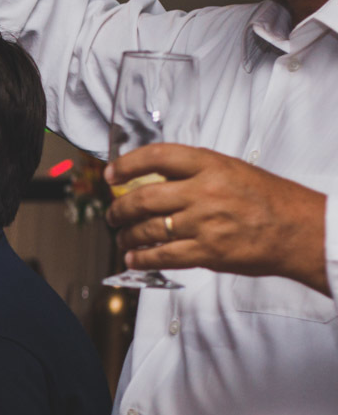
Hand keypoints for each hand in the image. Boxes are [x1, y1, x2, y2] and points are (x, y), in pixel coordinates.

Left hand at [106, 144, 330, 295]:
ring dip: (127, 236)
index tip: (111, 173)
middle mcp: (204, 191)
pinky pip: (162, 256)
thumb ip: (196, 174)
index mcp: (211, 165)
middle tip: (112, 214)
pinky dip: (141, 258)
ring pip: (148, 230)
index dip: (128, 164)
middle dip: (119, 209)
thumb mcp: (233, 171)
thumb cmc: (271, 200)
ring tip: (122, 237)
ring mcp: (204, 223)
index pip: (158, 157)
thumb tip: (156, 181)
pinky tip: (133, 257)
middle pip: (143, 198)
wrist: (301, 231)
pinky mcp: (207, 252)